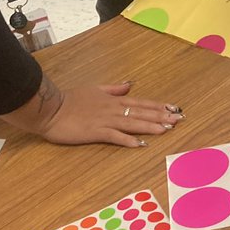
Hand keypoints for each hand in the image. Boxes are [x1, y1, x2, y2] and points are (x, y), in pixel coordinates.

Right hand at [41, 83, 184, 147]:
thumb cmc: (70, 100)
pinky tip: (140, 144)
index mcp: (114, 100)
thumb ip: (114, 88)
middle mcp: (113, 109)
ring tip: (167, 129)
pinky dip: (128, 140)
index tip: (174, 108)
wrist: (50, 109)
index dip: (159, 106)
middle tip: (179, 120)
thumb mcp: (95, 89)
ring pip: (133, 123)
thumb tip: (129, 85)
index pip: (141, 102)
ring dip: (151, 126)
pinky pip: (115, 136)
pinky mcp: (95, 132)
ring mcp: (105, 120)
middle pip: (142, 112)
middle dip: (162, 116)